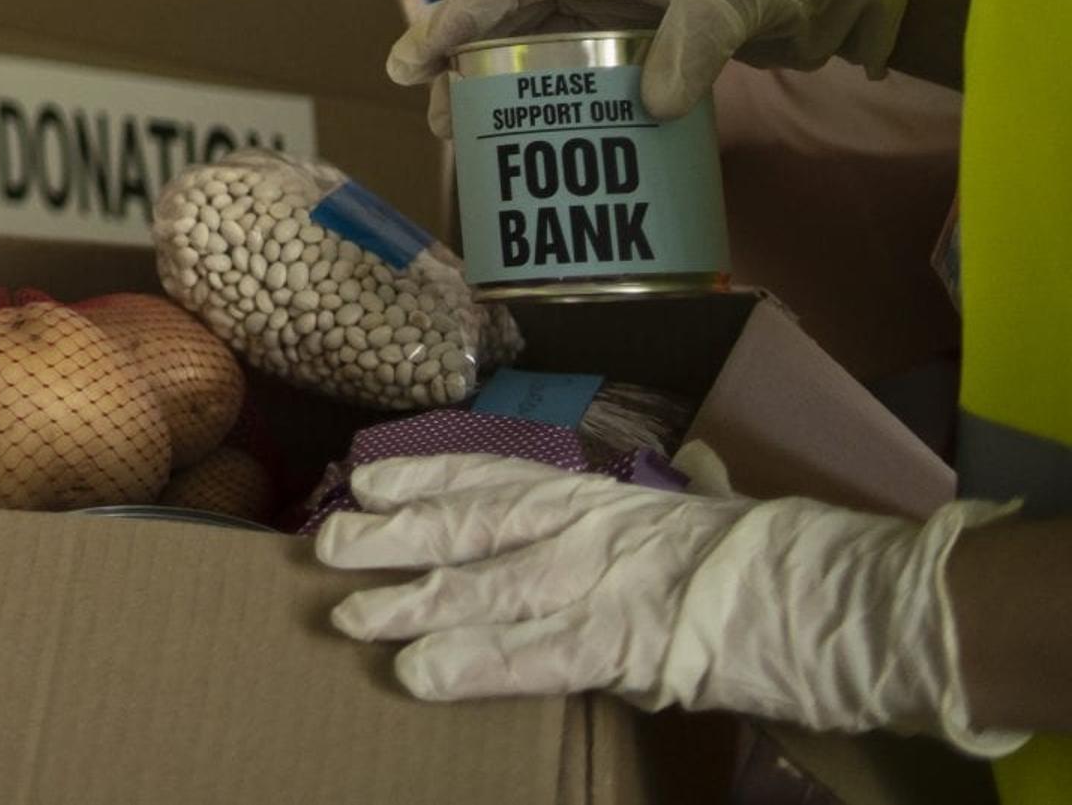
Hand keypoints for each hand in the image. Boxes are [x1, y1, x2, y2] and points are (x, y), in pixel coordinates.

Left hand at [319, 457, 1020, 754]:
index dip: (425, 475)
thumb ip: (657, 500)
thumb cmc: (762, 560)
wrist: (822, 598)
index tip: (366, 476)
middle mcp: (583, 529)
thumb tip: (667, 475)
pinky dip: (473, 665)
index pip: (493, 475)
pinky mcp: (617, 645)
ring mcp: (596, 585)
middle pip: (469, 527)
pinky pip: (531, 657)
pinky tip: (421, 675)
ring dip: (413, 604)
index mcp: (597, 497)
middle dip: (395, 537)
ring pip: (485, 589)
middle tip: (328, 546)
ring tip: (350, 617)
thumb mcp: (695, 514)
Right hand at [387, 0, 908, 120]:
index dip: (450, 27)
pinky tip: (543, 118)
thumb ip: (688, 52)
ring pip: (538, 32)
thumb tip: (651, 108)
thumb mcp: (730, 4)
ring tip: (473, 126)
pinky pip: (581, 49)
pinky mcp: (646, 18)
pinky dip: (553, 80)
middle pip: (507, 12)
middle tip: (437, 118)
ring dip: (504, 75)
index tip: (409, 69)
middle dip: (465, 61)